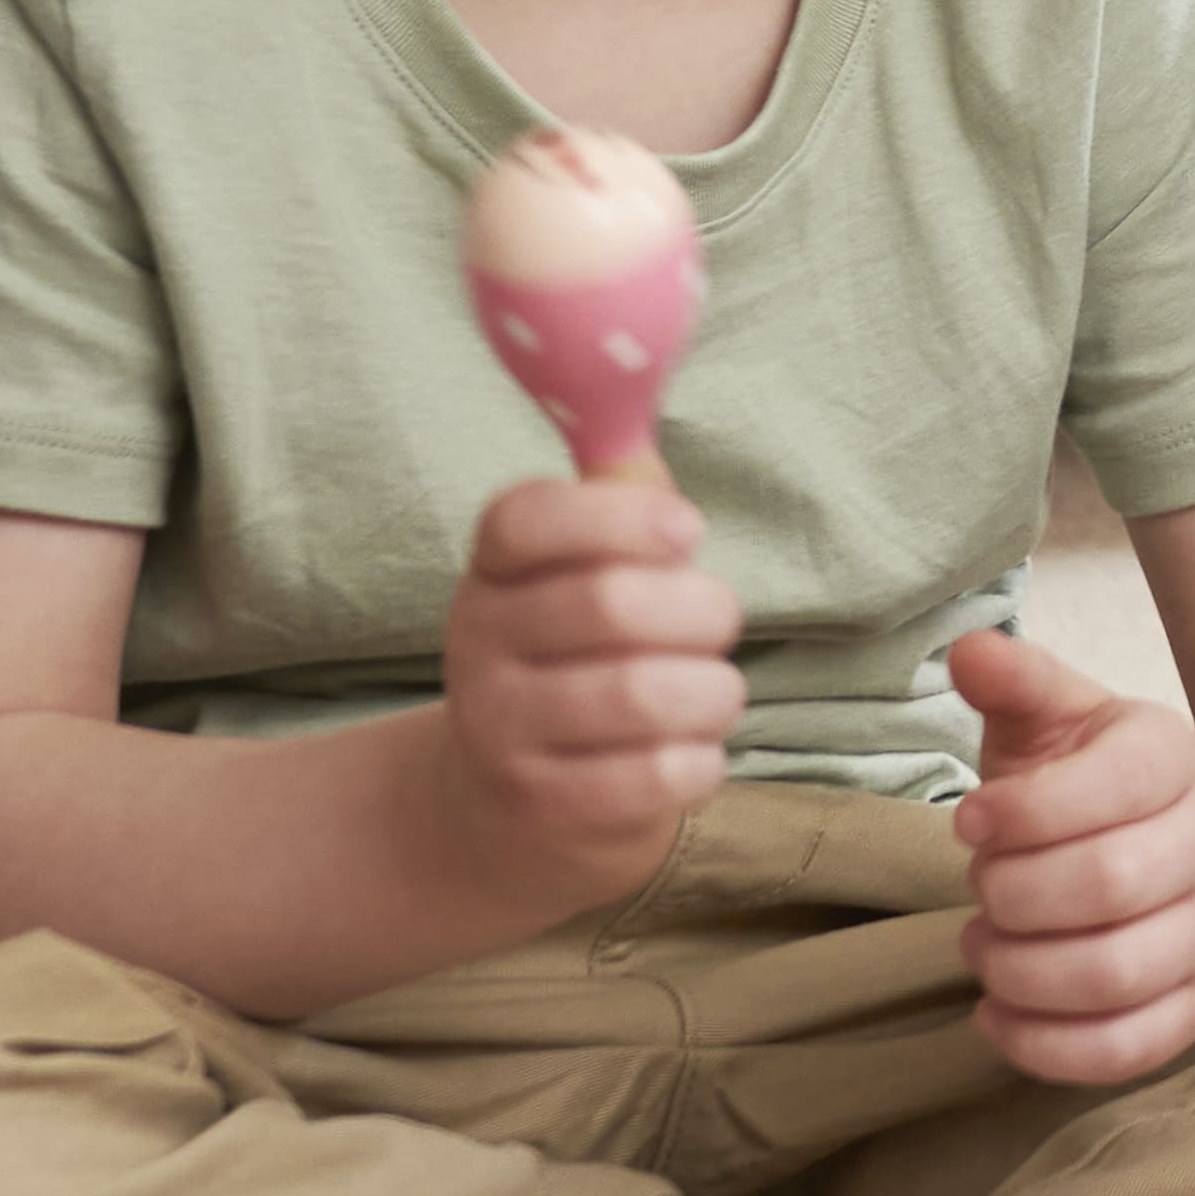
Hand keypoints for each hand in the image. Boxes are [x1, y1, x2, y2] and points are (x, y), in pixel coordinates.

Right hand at [430, 469, 740, 876]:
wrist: (509, 807)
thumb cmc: (580, 660)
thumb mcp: (585, 573)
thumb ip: (621, 497)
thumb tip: (636, 388)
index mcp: (491, 571)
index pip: (525, 519)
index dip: (618, 517)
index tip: (687, 531)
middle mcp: (477, 646)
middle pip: (609, 604)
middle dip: (701, 610)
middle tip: (717, 624)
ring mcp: (501, 732)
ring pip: (641, 694)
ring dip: (712, 691)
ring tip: (713, 694)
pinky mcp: (541, 807)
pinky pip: (652, 776)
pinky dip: (700, 761)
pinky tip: (692, 754)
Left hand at [951, 631, 1194, 1087]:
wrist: (1179, 848)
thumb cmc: (1086, 783)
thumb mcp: (1054, 719)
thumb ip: (1014, 683)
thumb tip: (968, 651)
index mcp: (1173, 759)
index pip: (1116, 785)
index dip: (1025, 811)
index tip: (968, 821)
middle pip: (1112, 884)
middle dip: (1014, 893)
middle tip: (980, 887)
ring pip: (1116, 974)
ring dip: (1020, 969)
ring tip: (984, 946)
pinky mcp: (1193, 1009)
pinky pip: (1128, 1049)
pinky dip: (1046, 1044)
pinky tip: (997, 1011)